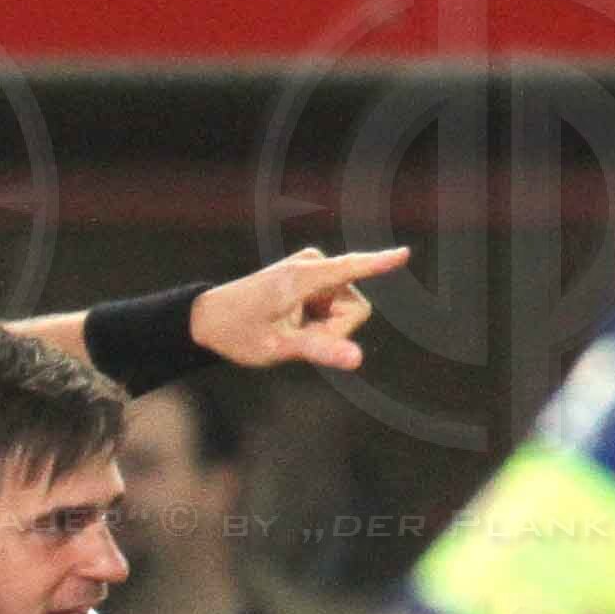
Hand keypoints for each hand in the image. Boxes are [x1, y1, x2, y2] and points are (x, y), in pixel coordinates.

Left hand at [193, 246, 408, 374]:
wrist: (209, 319)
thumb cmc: (238, 333)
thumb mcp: (278, 348)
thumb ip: (320, 351)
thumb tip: (357, 360)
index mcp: (302, 277)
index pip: (350, 268)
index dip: (379, 263)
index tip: (405, 253)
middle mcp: (311, 264)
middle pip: (354, 307)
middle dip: (334, 331)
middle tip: (296, 339)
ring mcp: (312, 267)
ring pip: (346, 308)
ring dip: (325, 327)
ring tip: (290, 329)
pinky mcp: (312, 274)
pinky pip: (334, 304)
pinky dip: (318, 320)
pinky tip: (292, 320)